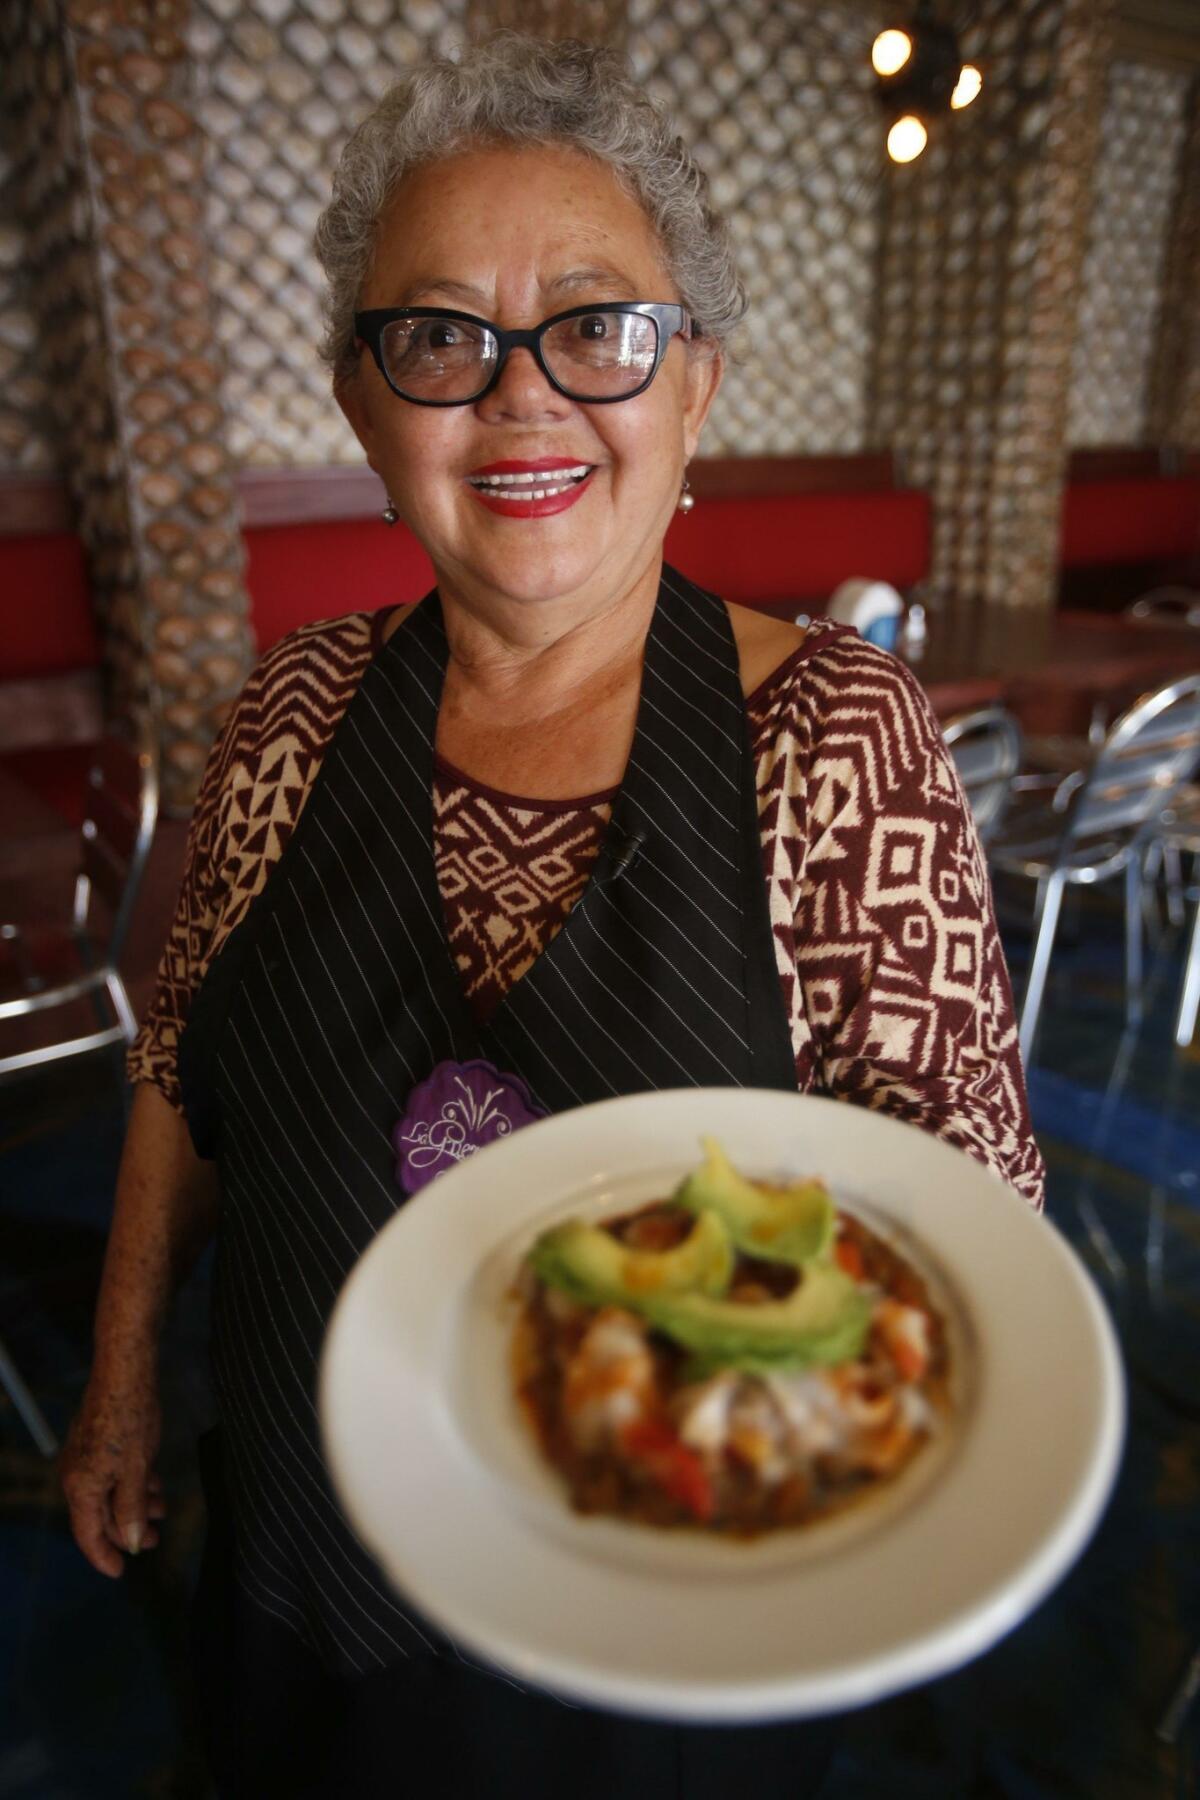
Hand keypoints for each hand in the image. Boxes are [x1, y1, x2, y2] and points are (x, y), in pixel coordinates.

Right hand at [60, 1368, 165, 1577]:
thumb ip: (130, 1508)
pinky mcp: (97, 1443)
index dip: (104, 1556)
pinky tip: (154, 1484)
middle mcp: (77, 1476)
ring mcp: (86, 1458)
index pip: (88, 1535)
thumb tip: (129, 1542)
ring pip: (110, 1493)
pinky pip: (113, 1475)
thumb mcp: (136, 1471)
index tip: (120, 1572)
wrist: (124, 1374)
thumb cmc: (130, 1421)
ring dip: (135, 1504)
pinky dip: (132, 1484)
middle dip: (128, 1529)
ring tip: (161, 1508)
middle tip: (154, 1538)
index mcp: (82, 1488)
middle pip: (101, 1516)